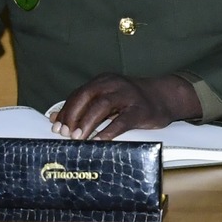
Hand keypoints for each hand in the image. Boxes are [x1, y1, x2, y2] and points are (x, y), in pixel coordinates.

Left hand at [54, 73, 201, 138]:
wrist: (166, 96)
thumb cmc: (134, 100)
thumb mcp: (108, 99)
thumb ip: (84, 107)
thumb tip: (55, 118)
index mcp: (103, 81)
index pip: (78, 94)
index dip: (66, 111)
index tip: (56, 127)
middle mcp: (114, 84)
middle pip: (86, 96)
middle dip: (73, 116)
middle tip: (65, 133)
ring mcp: (128, 96)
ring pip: (102, 106)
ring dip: (87, 122)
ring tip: (78, 138)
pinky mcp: (140, 110)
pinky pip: (122, 121)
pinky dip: (109, 131)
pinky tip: (99, 141)